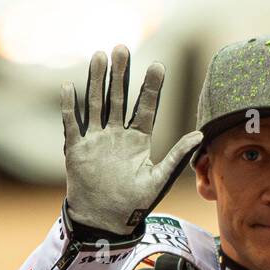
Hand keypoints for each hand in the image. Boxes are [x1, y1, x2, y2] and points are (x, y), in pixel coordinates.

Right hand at [62, 43, 202, 237]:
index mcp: (137, 140)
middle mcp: (116, 135)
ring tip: (99, 56)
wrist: (106, 222)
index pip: (144, 107)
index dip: (150, 87)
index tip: (157, 66)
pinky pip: (71, 124)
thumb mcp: (159, 179)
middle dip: (120, 74)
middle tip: (122, 48)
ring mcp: (96, 140)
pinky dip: (69, 107)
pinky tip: (69, 87)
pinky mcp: (76, 149)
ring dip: (96, 81)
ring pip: (96, 104)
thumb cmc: (135, 203)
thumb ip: (176, 156)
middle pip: (118, 98)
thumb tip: (200, 135)